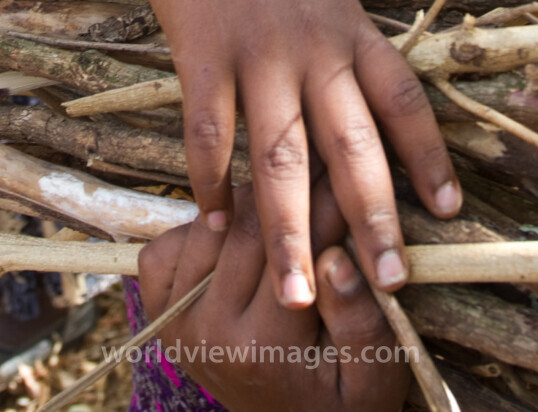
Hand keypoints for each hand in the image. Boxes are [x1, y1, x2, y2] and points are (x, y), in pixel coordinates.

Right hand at [4, 0, 460, 307]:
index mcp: (349, 25)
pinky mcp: (201, 54)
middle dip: (372, 219)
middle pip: (351, 145)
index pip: (402, 101)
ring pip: (280, 156)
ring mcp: (255, 53)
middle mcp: (311, 46)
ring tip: (299, 294)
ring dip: (291, 229)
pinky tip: (216, 224)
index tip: (449, 213)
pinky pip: (209, 130)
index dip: (428, 157)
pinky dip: (210, 179)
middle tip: (389, 286)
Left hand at [139, 179, 409, 411]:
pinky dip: (201, 227)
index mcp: (264, 347)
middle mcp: (209, 333)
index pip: (295, 248)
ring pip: (210, 224)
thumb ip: (360, 322)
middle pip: (248, 226)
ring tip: (288, 182)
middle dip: (291, 185)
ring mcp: (177, 322)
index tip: (349, 163)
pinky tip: (238, 229)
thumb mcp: (377, 373)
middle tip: (321, 151)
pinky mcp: (159, 313)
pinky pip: (168, 244)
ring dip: (249, 199)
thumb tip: (334, 260)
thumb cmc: (346, 399)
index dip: (328, 199)